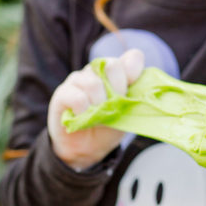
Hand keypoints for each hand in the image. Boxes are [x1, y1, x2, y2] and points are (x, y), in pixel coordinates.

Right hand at [48, 49, 144, 170]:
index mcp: (117, 72)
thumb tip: (143, 92)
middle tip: (114, 107)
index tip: (131, 91)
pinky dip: (84, 112)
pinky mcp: (62, 93)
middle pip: (113, 65)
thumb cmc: (108, 127)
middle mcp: (97, 70)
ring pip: (93, 83)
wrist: (87, 148)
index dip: (135, 72)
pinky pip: (77, 98)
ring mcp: (78, 79)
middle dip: (118, 90)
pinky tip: (83, 119)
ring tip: (97, 117)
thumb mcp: (126, 113)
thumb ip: (134, 98)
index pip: (133, 58)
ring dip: (99, 105)